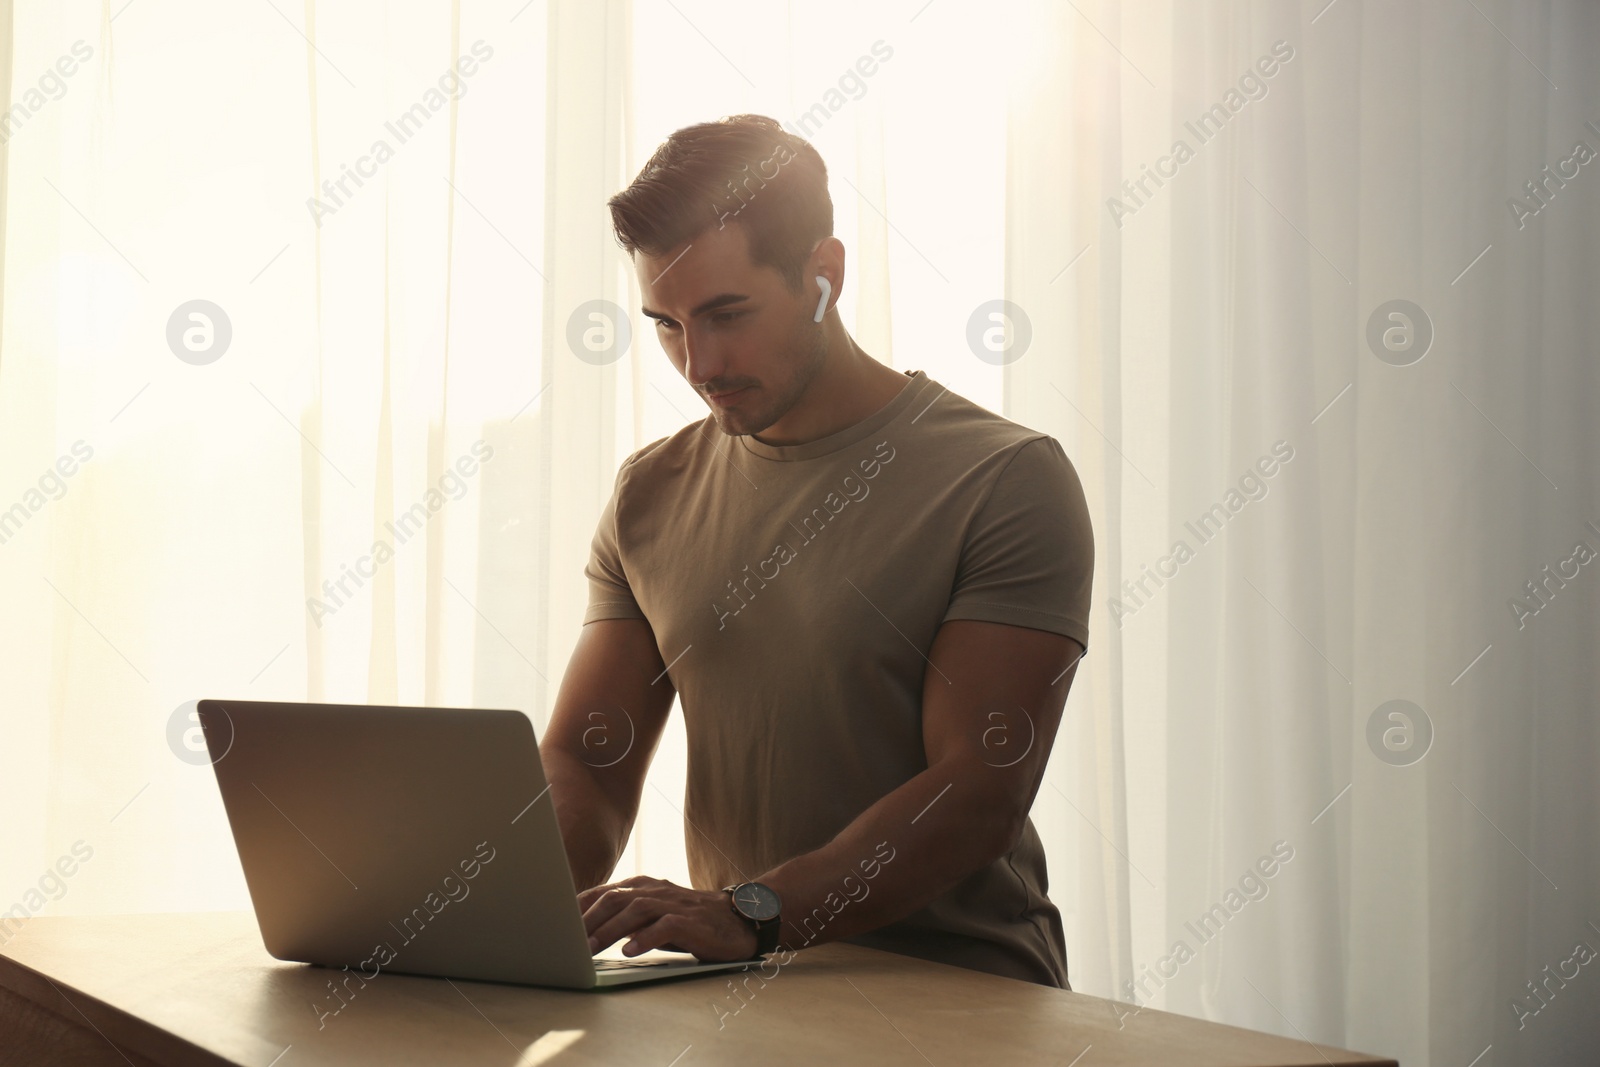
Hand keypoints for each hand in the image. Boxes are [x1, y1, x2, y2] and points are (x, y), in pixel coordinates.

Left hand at [578, 875, 758, 961]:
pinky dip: (645, 938)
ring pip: (634, 910)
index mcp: (642, 886)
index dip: (577, 907)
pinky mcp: (690, 920)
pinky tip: (630, 951)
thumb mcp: (654, 915)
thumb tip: (587, 934)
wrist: (738, 919)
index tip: (555, 925)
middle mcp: (654, 890)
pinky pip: (664, 926)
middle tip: (565, 942)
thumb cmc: (690, 921)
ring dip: (609, 930)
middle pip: (613, 899)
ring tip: (589, 949)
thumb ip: (626, 918)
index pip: (602, 892)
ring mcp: (673, 903)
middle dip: (586, 920)